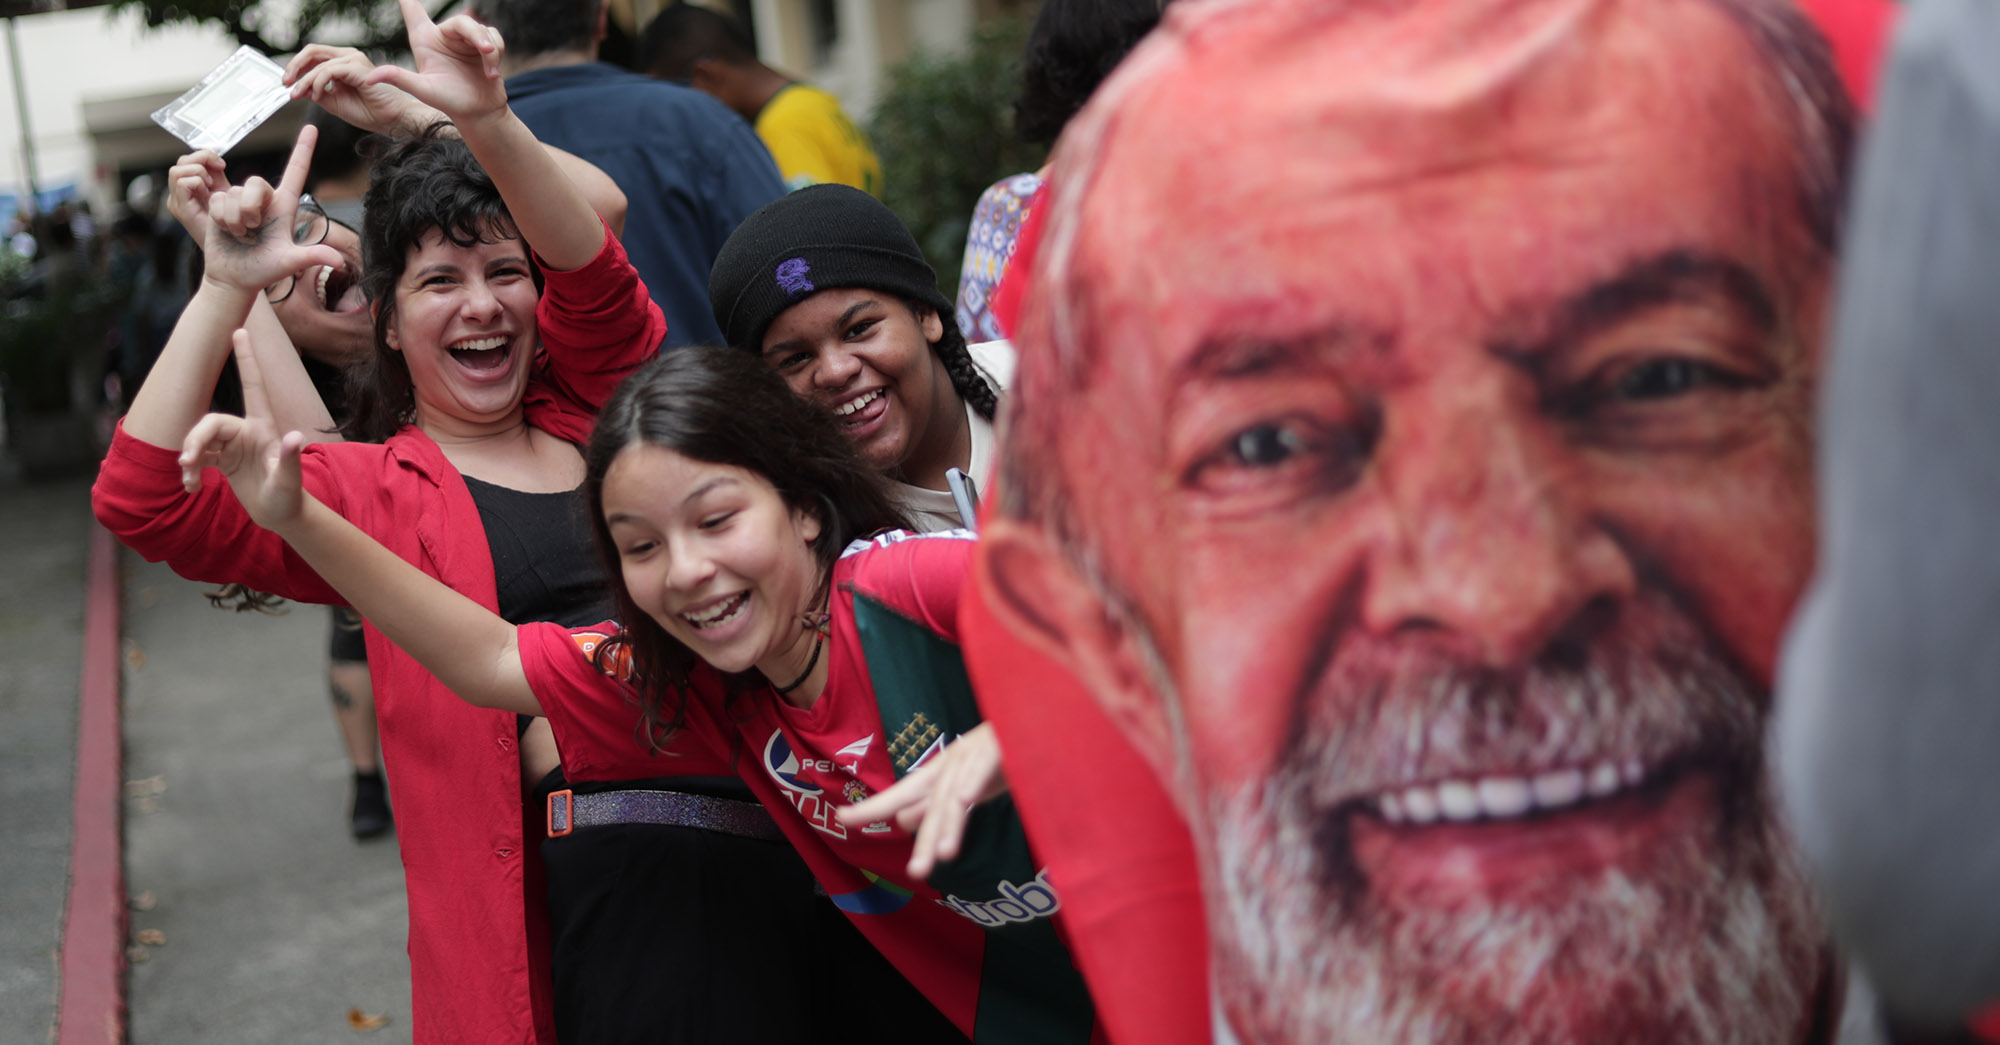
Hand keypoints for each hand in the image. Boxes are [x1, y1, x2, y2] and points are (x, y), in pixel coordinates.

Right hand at [165, 150, 226, 241]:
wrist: (234, 246)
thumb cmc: (233, 221)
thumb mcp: (224, 191)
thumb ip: (215, 173)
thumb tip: (213, 152)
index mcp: (187, 188)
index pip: (186, 160)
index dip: (203, 155)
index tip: (221, 164)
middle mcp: (177, 194)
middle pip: (180, 162)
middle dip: (202, 159)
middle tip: (220, 170)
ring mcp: (176, 202)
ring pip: (178, 170)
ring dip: (199, 172)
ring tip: (212, 185)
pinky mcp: (180, 210)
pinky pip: (183, 183)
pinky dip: (197, 182)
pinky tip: (209, 193)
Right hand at [180, 330, 307, 529]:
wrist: (282, 516)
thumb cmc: (289, 497)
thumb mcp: (289, 482)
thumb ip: (290, 460)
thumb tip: (295, 437)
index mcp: (263, 428)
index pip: (253, 386)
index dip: (246, 360)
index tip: (239, 330)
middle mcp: (246, 431)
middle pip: (210, 422)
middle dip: (195, 440)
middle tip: (187, 462)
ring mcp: (233, 445)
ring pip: (200, 440)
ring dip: (190, 458)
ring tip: (189, 480)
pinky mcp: (223, 460)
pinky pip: (198, 457)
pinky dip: (191, 471)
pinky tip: (191, 488)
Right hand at [198, 126, 343, 297]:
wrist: (233, 277)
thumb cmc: (263, 271)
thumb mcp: (289, 263)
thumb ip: (312, 257)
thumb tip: (338, 262)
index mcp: (286, 205)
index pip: (297, 171)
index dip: (304, 148)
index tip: (312, 126)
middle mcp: (265, 198)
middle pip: (255, 182)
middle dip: (250, 209)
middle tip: (253, 231)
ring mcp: (242, 200)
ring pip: (234, 193)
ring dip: (234, 219)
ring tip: (241, 234)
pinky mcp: (221, 203)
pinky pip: (218, 199)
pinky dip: (221, 219)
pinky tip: (226, 230)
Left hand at [285, 44, 442, 135]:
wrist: (393, 120)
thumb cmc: (370, 112)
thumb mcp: (334, 102)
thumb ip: (316, 92)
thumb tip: (296, 87)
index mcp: (344, 62)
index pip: (313, 56)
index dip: (296, 66)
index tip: (286, 82)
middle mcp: (349, 57)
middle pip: (313, 51)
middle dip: (294, 66)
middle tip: (285, 83)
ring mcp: (354, 60)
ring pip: (319, 63)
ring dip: (305, 81)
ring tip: (299, 95)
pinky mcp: (358, 68)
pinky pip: (329, 71)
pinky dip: (318, 83)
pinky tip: (318, 95)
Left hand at [366, 0, 507, 127]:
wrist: (479, 113)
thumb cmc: (449, 102)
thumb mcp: (422, 90)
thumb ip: (398, 78)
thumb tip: (369, 79)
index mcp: (425, 40)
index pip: (413, 9)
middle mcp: (444, 36)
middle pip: (461, 21)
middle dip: (477, 35)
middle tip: (487, 51)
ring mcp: (464, 40)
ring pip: (480, 29)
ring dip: (489, 49)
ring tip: (490, 72)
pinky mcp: (484, 45)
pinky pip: (494, 37)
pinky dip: (497, 53)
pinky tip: (492, 73)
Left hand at [836, 722, 1007, 878]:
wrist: (1026, 718)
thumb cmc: (995, 757)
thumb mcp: (964, 786)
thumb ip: (937, 804)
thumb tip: (905, 821)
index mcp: (938, 775)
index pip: (901, 795)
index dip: (873, 807)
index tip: (841, 818)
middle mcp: (950, 765)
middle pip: (931, 804)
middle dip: (924, 840)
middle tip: (917, 872)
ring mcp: (973, 755)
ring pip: (958, 794)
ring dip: (951, 823)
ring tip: (945, 854)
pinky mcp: (998, 747)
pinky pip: (984, 765)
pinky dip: (975, 778)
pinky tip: (967, 796)